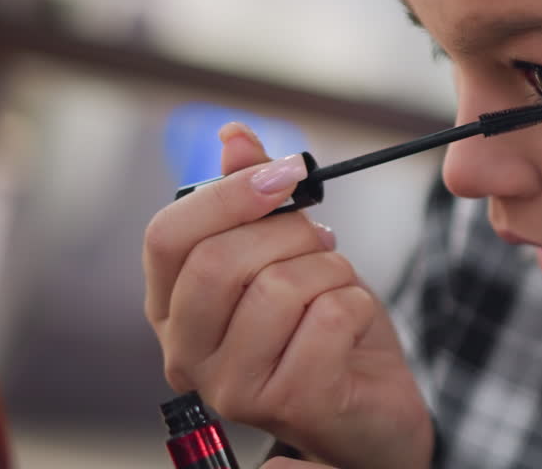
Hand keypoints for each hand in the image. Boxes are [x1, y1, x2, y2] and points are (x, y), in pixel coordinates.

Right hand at [143, 123, 433, 468]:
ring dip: (332, 272)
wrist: (374, 407)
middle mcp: (187, 354)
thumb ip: (257, 195)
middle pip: (220, 261)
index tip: (286, 174)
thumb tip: (234, 135)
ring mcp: (232, 388)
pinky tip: (354, 327)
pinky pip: (329, 316)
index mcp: (174, 308)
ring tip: (338, 291)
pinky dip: (358, 305)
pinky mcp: (287, 404)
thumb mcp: (291, 252)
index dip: (227, 194)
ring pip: (280, 286)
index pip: (167, 236)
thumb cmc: (325, 328)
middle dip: (290, 235)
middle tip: (323, 243)